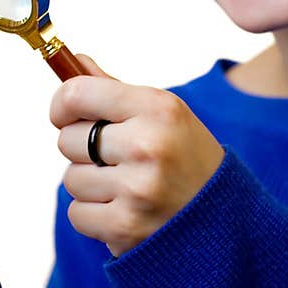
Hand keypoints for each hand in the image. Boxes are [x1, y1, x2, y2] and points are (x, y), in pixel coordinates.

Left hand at [52, 55, 223, 256]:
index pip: (76, 94)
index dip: (62, 104)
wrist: (226, 218)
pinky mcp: (126, 227)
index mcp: (157, 108)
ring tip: (126, 185)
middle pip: (67, 139)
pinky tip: (124, 209)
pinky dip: (93, 215)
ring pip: (71, 179)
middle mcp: (147, 145)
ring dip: (90, 184)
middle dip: (82, 148)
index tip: (66, 114)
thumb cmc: (185, 157)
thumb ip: (113, 89)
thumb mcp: (163, 114)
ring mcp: (137, 189)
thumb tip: (76, 60)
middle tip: (114, 157)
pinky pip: (77, 213)